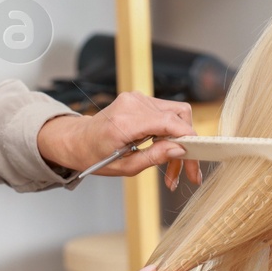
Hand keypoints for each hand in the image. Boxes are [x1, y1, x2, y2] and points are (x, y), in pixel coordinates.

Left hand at [37, 93, 202, 189]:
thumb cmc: (94, 156)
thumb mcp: (125, 167)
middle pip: (179, 116)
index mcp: (126, 121)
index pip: (171, 123)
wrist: (76, 140)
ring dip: (178, 141)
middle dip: (187, 145)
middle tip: (185, 172)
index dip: (189, 141)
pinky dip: (169, 133)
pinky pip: (165, 114)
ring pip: (175, 115)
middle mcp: (133, 103)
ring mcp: (136, 98)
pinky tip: (163, 151)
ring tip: (171, 168)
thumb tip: (180, 149)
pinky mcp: (139, 99)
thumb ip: (154, 157)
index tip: (195, 162)